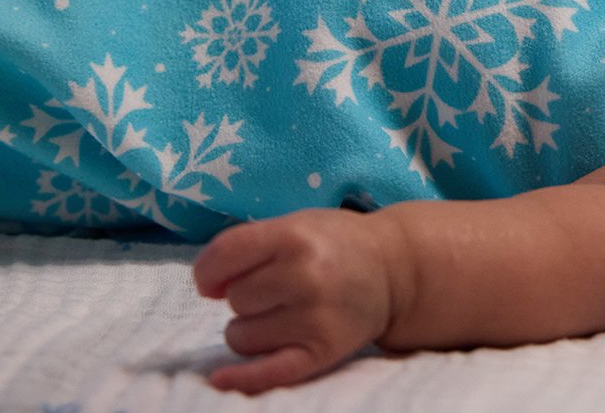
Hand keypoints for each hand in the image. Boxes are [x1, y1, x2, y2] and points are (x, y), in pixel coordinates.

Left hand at [192, 207, 395, 393]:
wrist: (396, 269)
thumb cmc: (335, 244)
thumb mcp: (296, 224)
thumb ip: (249, 245)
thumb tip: (207, 286)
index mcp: (295, 236)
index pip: (223, 256)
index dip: (208, 272)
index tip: (213, 282)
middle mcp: (306, 276)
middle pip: (235, 299)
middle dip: (248, 296)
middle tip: (278, 289)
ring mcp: (316, 317)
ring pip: (241, 337)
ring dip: (252, 329)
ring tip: (284, 314)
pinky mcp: (324, 351)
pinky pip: (268, 372)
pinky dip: (242, 378)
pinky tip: (222, 380)